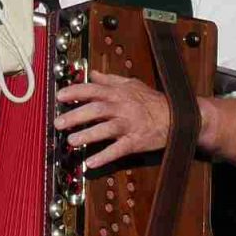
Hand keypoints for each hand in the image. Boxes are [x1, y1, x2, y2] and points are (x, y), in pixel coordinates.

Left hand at [56, 71, 171, 171]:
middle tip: (58, 123)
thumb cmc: (152, 101)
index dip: (75, 92)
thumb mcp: (132, 84)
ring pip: (106, 129)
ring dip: (87, 135)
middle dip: (75, 116)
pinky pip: (118, 150)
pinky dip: (104, 156)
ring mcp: (129, 125)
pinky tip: (90, 162)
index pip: (93, 90)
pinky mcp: (136, 141)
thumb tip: (92, 73)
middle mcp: (122, 108)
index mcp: (118, 93)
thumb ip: (110, 79)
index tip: (59, 96)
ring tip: (71, 141)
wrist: (177, 116)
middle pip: (96, 110)